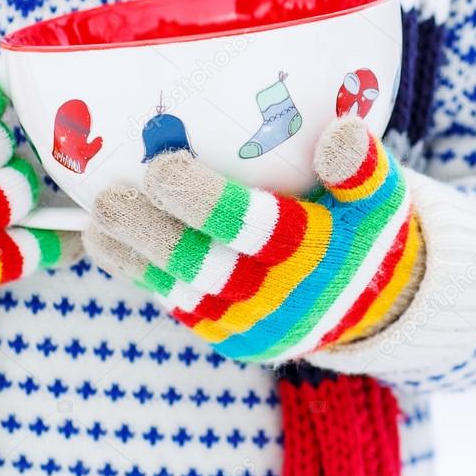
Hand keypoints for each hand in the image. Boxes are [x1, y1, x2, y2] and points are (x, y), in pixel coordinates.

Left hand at [83, 117, 423, 362]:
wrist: (374, 307)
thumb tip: (339, 136)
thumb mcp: (381, 198)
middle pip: (199, 264)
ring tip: (95, 224)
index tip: (159, 166)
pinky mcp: (229, 339)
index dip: (201, 199)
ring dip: (132, 257)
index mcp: (311, 253)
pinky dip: (143, 277)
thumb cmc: (365, 232)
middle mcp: (275, 296)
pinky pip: (178, 307)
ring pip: (178, 290)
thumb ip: (362, 168)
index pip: (250, 227)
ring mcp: (248, 323)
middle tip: (107, 198)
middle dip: (147, 231)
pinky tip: (112, 246)